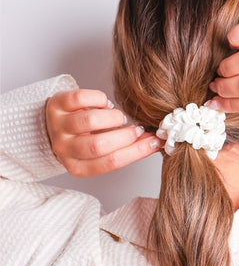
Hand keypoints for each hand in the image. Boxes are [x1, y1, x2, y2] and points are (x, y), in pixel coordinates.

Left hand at [45, 89, 160, 176]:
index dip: (136, 152)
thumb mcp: (101, 151)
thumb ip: (125, 149)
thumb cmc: (84, 139)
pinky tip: (104, 105)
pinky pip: (81, 98)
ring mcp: (58, 126)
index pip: (110, 163)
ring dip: (113, 118)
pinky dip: (100, 99)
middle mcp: (64, 148)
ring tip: (118, 118)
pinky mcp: (57, 104)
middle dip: (125, 136)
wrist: (55, 124)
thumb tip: (156, 143)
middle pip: (98, 145)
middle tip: (137, 129)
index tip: (155, 142)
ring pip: (89, 121)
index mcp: (78, 166)